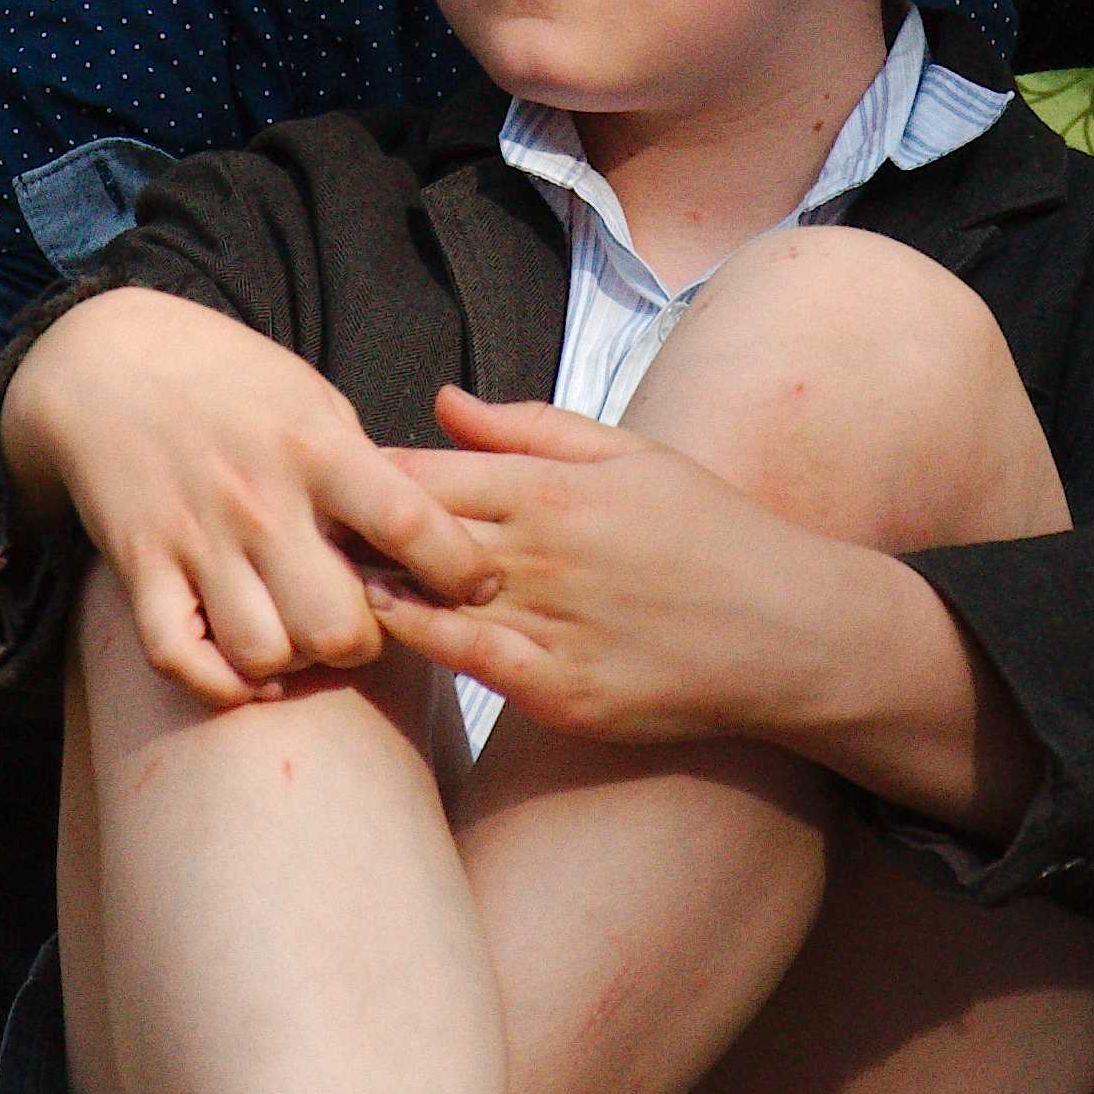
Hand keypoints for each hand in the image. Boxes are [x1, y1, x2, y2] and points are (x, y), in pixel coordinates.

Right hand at [6, 288, 496, 704]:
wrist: (107, 359)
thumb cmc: (231, 380)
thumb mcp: (313, 399)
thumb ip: (365, 468)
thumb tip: (430, 538)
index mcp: (317, 448)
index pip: (409, 525)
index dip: (461, 570)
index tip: (480, 585)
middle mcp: (260, 501)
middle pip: (339, 625)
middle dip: (366, 640)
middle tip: (365, 620)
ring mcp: (196, 539)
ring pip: (266, 653)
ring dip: (295, 661)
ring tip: (303, 636)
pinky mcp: (140, 567)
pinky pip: (180, 658)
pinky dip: (219, 682)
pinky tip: (248, 667)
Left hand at [371, 387, 858, 744]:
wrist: (792, 630)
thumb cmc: (710, 531)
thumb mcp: (631, 454)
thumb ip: (529, 428)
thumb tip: (442, 401)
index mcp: (555, 488)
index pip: (422, 472)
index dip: (363, 476)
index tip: (327, 478)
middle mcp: (546, 554)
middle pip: (410, 536)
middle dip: (350, 531)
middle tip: (300, 529)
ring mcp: (554, 627)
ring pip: (427, 602)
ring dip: (372, 588)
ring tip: (325, 579)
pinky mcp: (565, 692)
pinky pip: (470, 664)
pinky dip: (422, 642)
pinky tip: (387, 629)